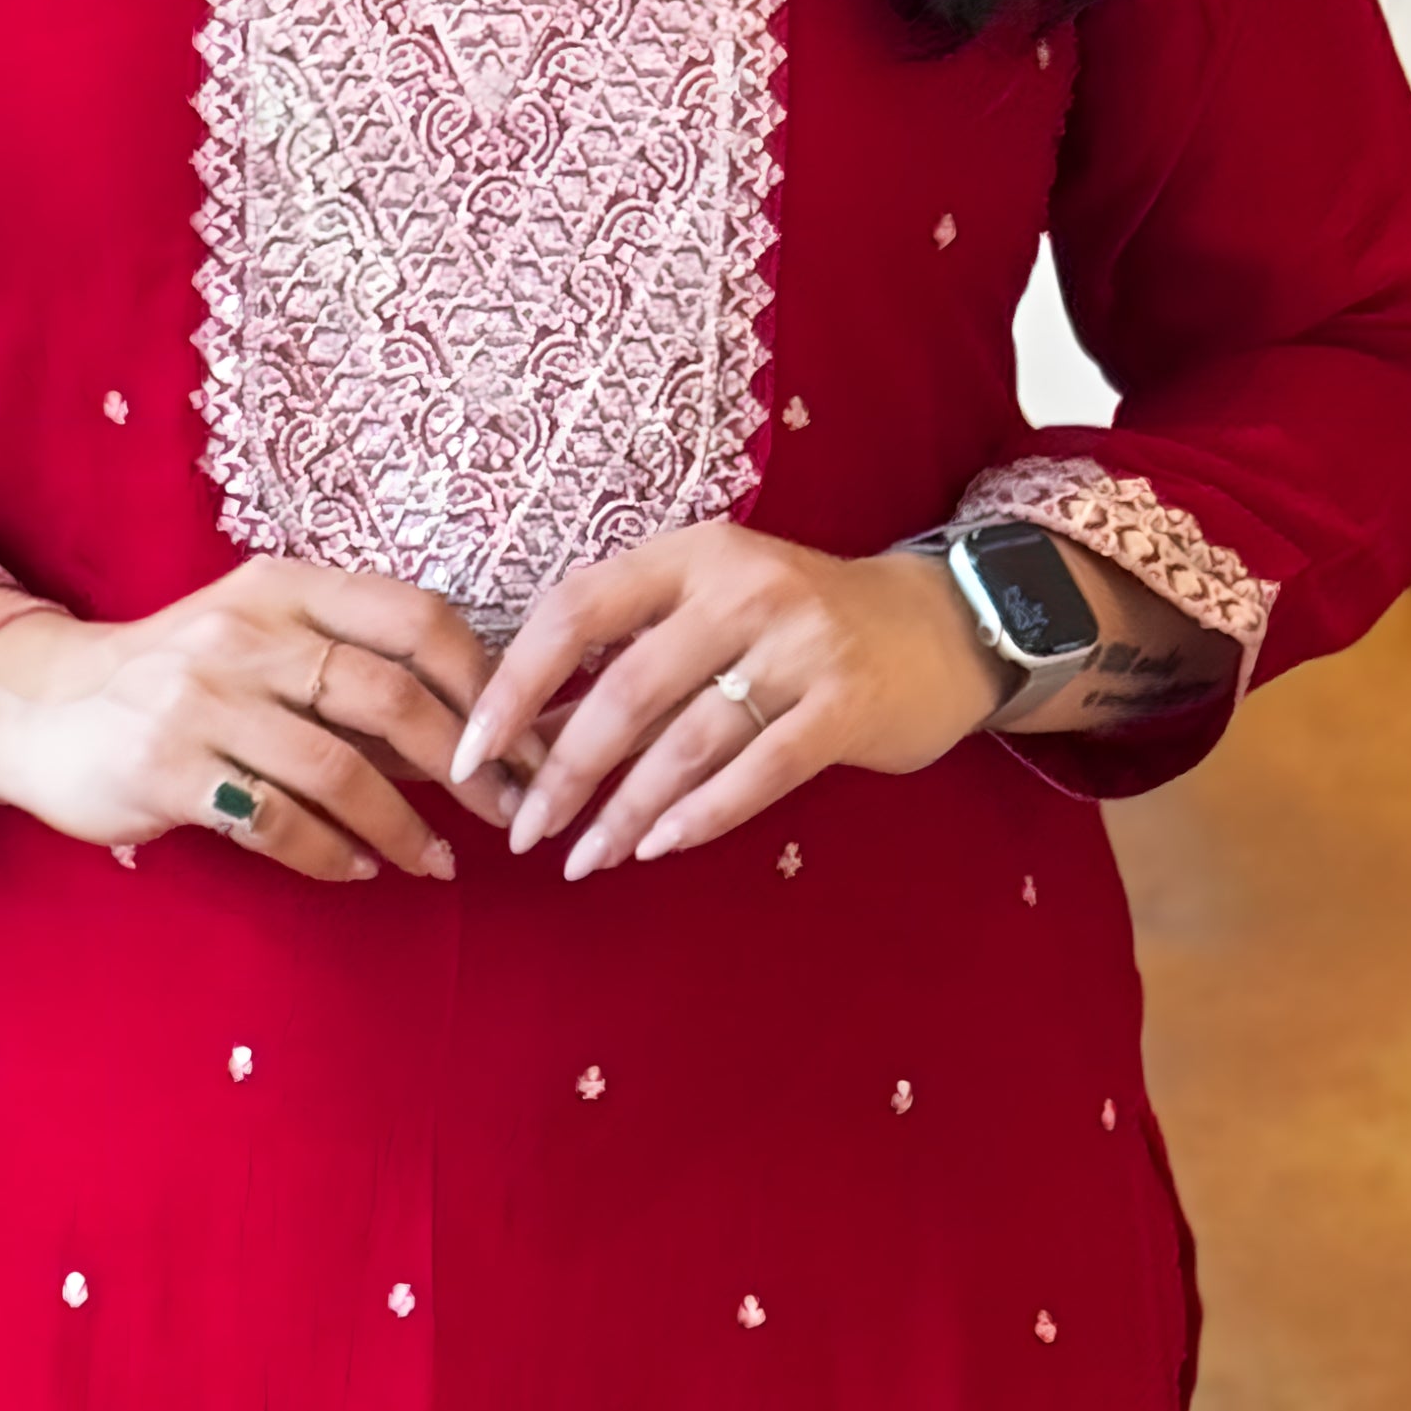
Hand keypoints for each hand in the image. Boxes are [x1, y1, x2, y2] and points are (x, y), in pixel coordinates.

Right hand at [0, 561, 507, 884]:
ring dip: (405, 826)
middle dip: (466, 768)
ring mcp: (202, 699)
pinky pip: (277, 821)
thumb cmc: (179, 678)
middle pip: (390, 697)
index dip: (483, 682)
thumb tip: (476, 728)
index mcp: (285, 587)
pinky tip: (359, 868)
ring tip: (439, 862)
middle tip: (506, 814)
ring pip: (339, 770)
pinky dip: (332, 854)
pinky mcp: (167, 769)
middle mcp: (246, 631)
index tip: (524, 741)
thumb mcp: (260, 643)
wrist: (40, 706)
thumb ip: (351, 672)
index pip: (415, 618)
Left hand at [453, 524, 1001, 879]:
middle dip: (563, 771)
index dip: (515, 684)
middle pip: (625, 688)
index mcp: (691, 554)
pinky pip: (757, 771)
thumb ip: (629, 661)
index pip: (576, 609)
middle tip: (525, 831)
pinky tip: (659, 846)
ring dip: (625, 810)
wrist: (940, 626)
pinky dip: (700, 814)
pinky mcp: (847, 703)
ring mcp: (801, 644)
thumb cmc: (797, 625)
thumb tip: (524, 742)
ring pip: (686, 740)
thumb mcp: (711, 611)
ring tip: (585, 857)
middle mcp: (743, 586)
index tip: (470, 751)